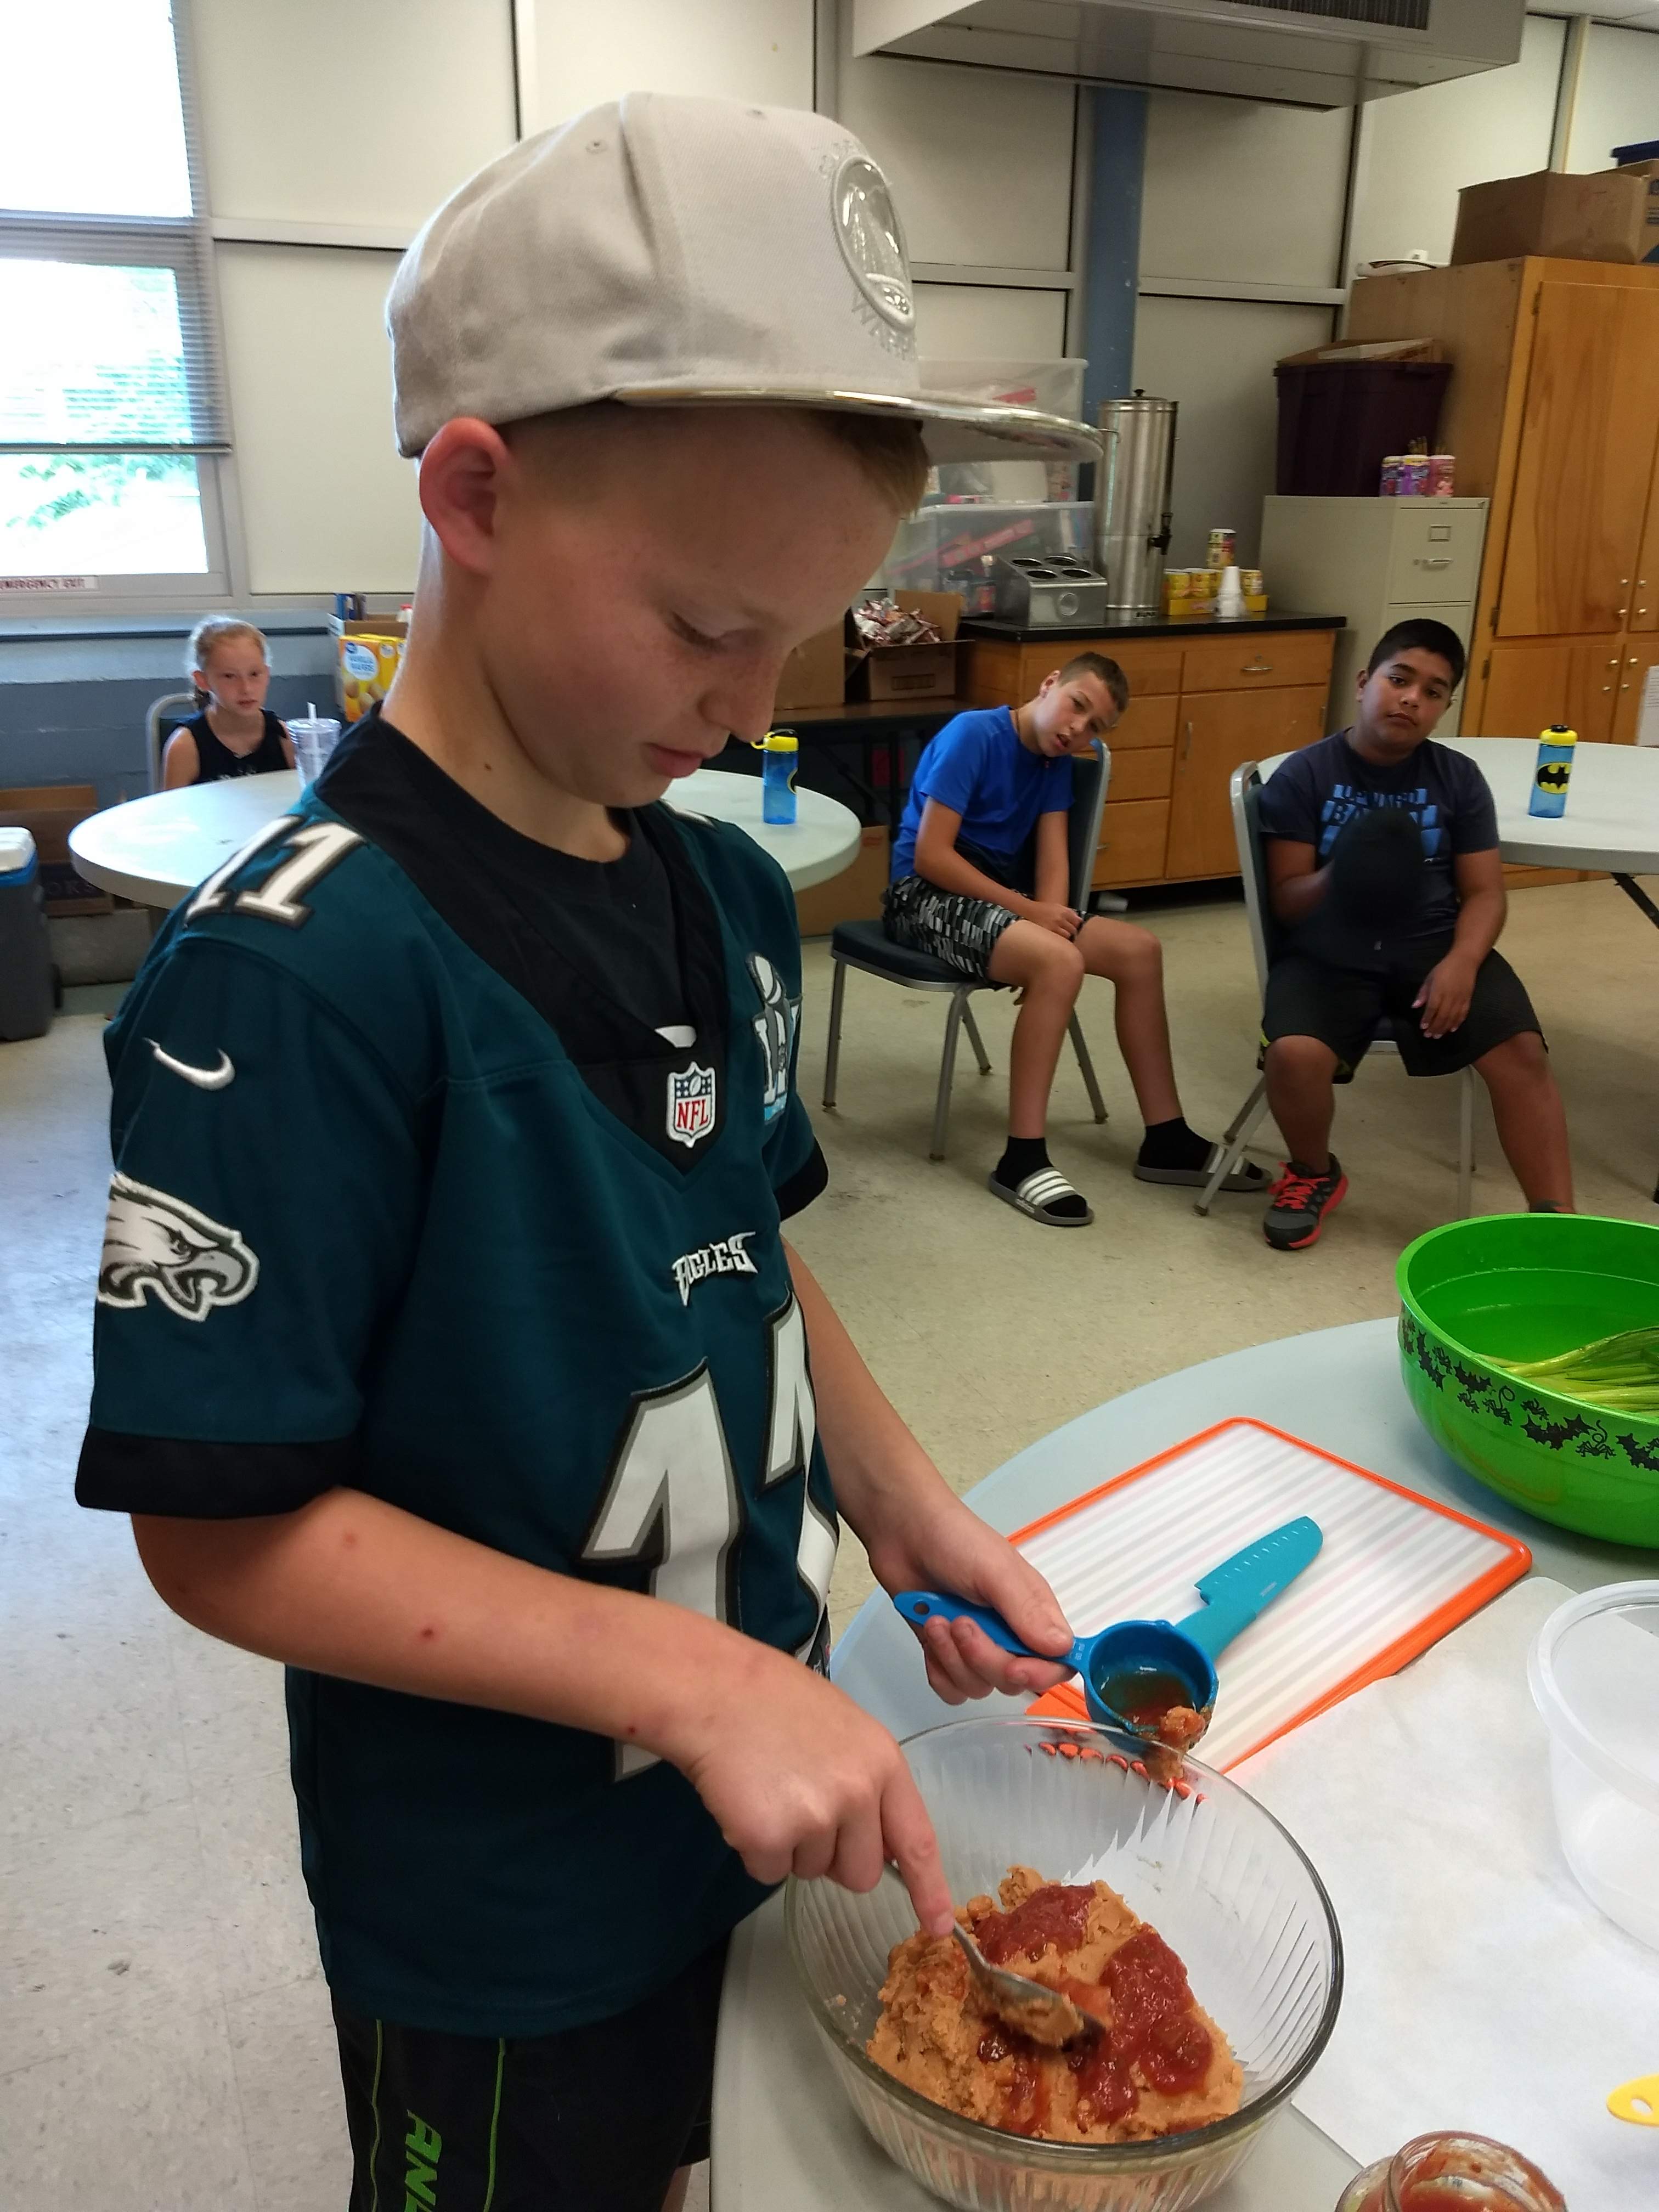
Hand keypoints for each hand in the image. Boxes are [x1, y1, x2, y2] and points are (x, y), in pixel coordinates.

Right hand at [671, 1639, 955, 1934]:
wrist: (713, 1689)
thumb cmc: (775, 1701)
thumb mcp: (844, 1730)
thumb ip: (869, 1782)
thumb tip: (881, 1842)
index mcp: (882, 1763)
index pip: (916, 1839)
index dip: (929, 1888)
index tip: (938, 1925)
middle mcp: (858, 1794)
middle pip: (862, 1872)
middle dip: (835, 1858)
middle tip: (802, 1809)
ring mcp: (814, 1818)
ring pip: (812, 1872)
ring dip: (789, 1847)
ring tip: (768, 1789)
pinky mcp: (768, 1838)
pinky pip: (769, 1872)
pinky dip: (754, 1849)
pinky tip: (744, 1803)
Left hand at [866, 1484, 1074, 1705]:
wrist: (902, 1531)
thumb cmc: (953, 1538)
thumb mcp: (995, 1570)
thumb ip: (1027, 1610)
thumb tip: (1061, 1647)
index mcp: (1033, 1611)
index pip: (1056, 1662)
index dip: (1040, 1673)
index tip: (1016, 1666)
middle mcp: (1009, 1633)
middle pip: (1013, 1680)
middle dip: (984, 1659)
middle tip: (962, 1623)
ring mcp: (977, 1645)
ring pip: (979, 1686)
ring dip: (954, 1658)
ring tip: (939, 1620)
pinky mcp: (946, 1653)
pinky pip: (951, 1689)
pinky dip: (938, 1669)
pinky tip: (931, 1635)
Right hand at [1022, 898, 1080, 938]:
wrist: (1029, 910)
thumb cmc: (1043, 909)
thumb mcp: (1058, 906)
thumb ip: (1069, 912)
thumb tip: (1079, 920)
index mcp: (1064, 911)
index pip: (1077, 922)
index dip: (1077, 926)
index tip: (1074, 928)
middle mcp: (1060, 918)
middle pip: (1073, 930)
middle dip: (1072, 933)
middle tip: (1068, 934)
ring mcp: (1054, 925)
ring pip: (1067, 936)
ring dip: (1065, 937)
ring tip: (1061, 937)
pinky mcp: (1048, 932)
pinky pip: (1058, 939)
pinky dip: (1058, 940)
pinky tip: (1055, 938)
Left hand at [1414, 951, 1476, 1037]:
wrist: (1464, 962)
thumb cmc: (1444, 969)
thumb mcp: (1430, 978)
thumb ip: (1423, 993)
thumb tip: (1415, 1006)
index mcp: (1438, 991)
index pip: (1432, 1009)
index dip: (1427, 1019)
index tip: (1423, 1027)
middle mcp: (1449, 997)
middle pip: (1442, 1016)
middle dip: (1435, 1028)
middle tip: (1429, 1036)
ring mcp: (1460, 999)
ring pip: (1452, 1018)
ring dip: (1444, 1028)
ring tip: (1438, 1036)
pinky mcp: (1468, 1000)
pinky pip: (1463, 1014)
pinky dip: (1457, 1023)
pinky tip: (1452, 1029)